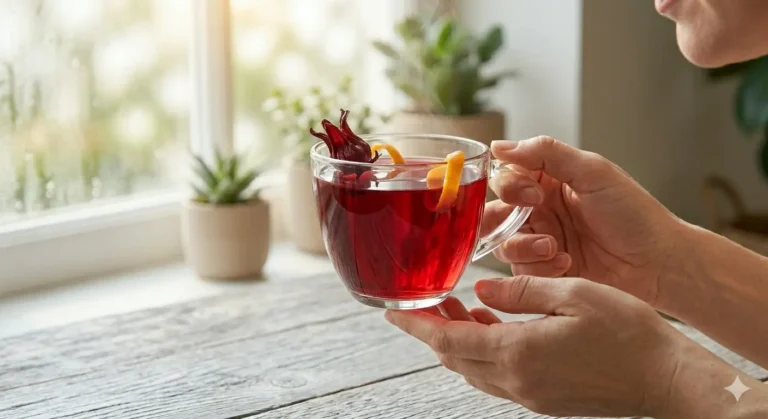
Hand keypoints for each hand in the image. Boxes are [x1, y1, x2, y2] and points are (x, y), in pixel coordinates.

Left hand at [385, 277, 689, 417]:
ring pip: (474, 369)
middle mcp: (518, 380)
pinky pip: (498, 377)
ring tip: (457, 309)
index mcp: (519, 353)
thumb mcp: (574, 294)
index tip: (392, 312)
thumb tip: (483, 294)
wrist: (666, 380)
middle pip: (455, 358)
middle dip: (434, 331)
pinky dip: (483, 353)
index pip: (448, 341)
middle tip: (428, 302)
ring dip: (458, 342)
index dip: (417, 326)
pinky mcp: (544, 399)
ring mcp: (531, 394)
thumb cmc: (629, 334)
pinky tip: (491, 329)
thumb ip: (521, 292)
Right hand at [483, 136, 682, 303]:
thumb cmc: (635, 216)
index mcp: (549, 181)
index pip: (505, 176)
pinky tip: (566, 264)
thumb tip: (500, 145)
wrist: (659, 264)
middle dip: (501, 218)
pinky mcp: (544, 272)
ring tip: (553, 248)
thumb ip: (545, 153)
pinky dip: (538, 268)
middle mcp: (540, 210)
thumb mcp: (593, 172)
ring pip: (502, 242)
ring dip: (523, 245)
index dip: (509, 185)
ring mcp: (540, 241)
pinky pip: (519, 270)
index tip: (532, 194)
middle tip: (529, 220)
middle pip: (493, 211)